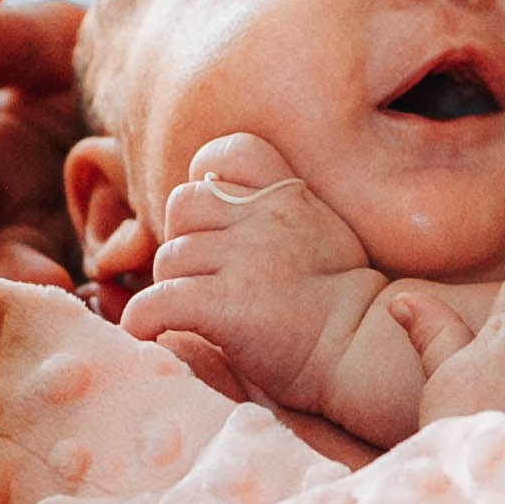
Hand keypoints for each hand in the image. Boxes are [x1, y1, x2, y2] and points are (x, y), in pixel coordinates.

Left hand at [122, 130, 385, 419]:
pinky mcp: (225, 305)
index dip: (208, 180)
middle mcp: (263, 217)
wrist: (361, 351)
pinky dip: (143, 319)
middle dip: (186, 239)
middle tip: (209, 274)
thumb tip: (212, 196)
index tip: (217, 219)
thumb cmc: (339, 299)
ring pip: (169, 258)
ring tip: (204, 312)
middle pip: (183, 205)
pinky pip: (155, 302)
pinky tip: (151, 331)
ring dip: (175, 286)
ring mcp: (244, 259)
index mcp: (286, 193)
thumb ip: (271, 207)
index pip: (225, 152)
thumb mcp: (318, 226)